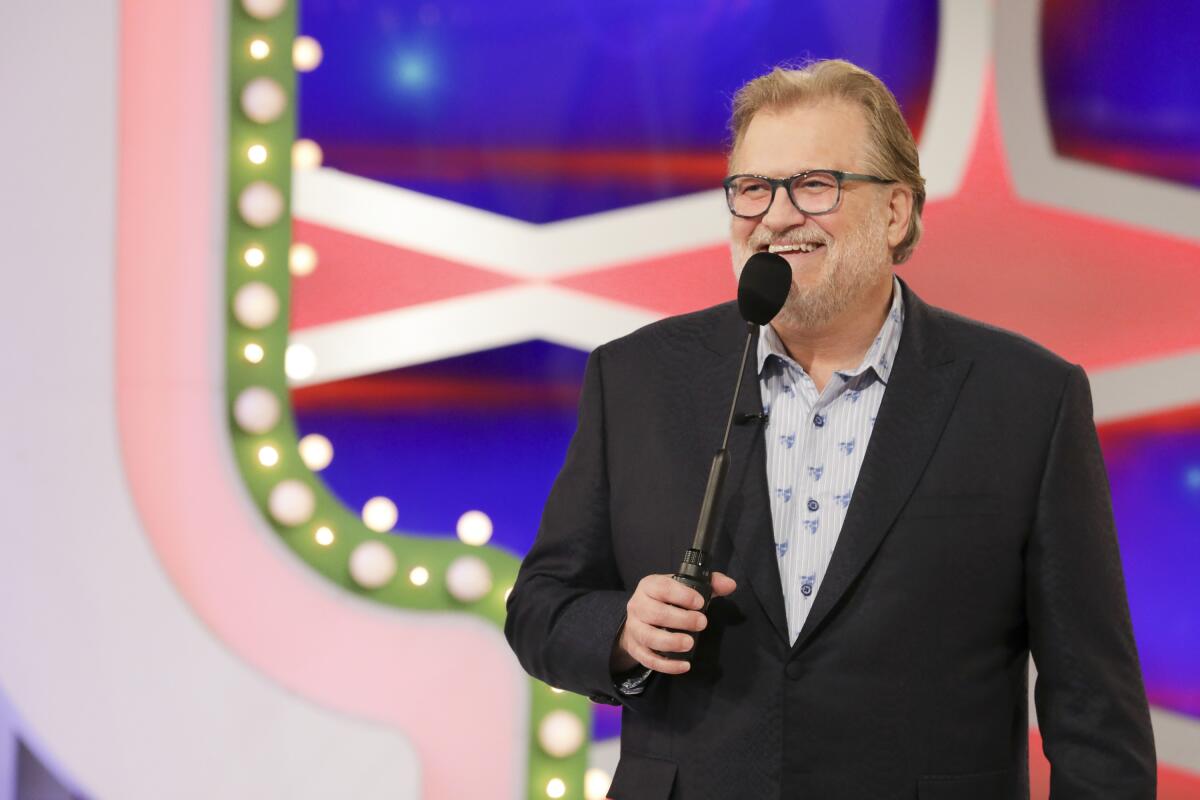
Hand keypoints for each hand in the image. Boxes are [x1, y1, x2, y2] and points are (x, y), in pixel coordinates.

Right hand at [610, 572, 736, 674]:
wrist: (640, 619)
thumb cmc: (666, 601)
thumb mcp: (684, 588)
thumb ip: (709, 584)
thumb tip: (729, 584)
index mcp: (649, 586)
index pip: (662, 587)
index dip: (682, 595)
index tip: (700, 603)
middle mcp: (638, 605)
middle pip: (655, 613)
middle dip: (680, 619)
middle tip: (702, 623)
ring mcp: (634, 628)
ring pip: (648, 636)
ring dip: (670, 641)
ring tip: (690, 643)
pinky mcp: (635, 648)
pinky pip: (647, 659)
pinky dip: (666, 665)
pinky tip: (684, 665)